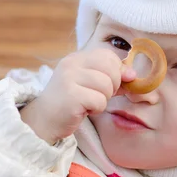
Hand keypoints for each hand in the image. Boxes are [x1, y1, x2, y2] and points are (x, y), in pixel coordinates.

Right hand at [20, 49, 135, 143]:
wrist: (43, 121)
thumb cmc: (70, 103)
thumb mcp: (91, 85)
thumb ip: (113, 78)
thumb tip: (133, 75)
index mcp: (77, 58)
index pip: (108, 56)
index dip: (116, 71)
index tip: (108, 85)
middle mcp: (71, 64)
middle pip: (111, 68)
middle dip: (112, 86)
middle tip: (98, 96)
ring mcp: (69, 78)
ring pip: (107, 86)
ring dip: (103, 100)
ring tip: (88, 104)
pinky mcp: (71, 96)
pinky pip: (100, 101)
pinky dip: (96, 109)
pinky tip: (84, 110)